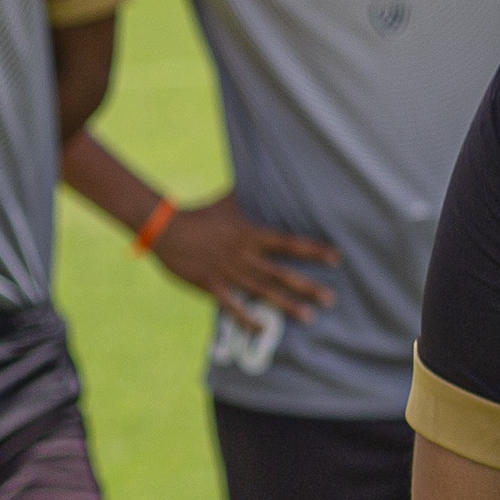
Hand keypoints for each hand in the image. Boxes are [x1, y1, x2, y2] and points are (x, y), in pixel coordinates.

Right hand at [149, 196, 337, 317]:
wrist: (163, 226)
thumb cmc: (199, 213)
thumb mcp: (227, 201)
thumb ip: (248, 192)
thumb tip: (262, 170)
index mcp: (250, 234)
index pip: (289, 243)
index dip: (313, 250)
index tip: (336, 259)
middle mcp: (243, 254)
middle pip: (281, 272)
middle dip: (307, 286)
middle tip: (331, 300)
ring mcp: (228, 271)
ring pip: (263, 291)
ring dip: (287, 304)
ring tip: (309, 317)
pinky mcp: (210, 284)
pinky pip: (232, 304)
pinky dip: (248, 317)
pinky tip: (263, 329)